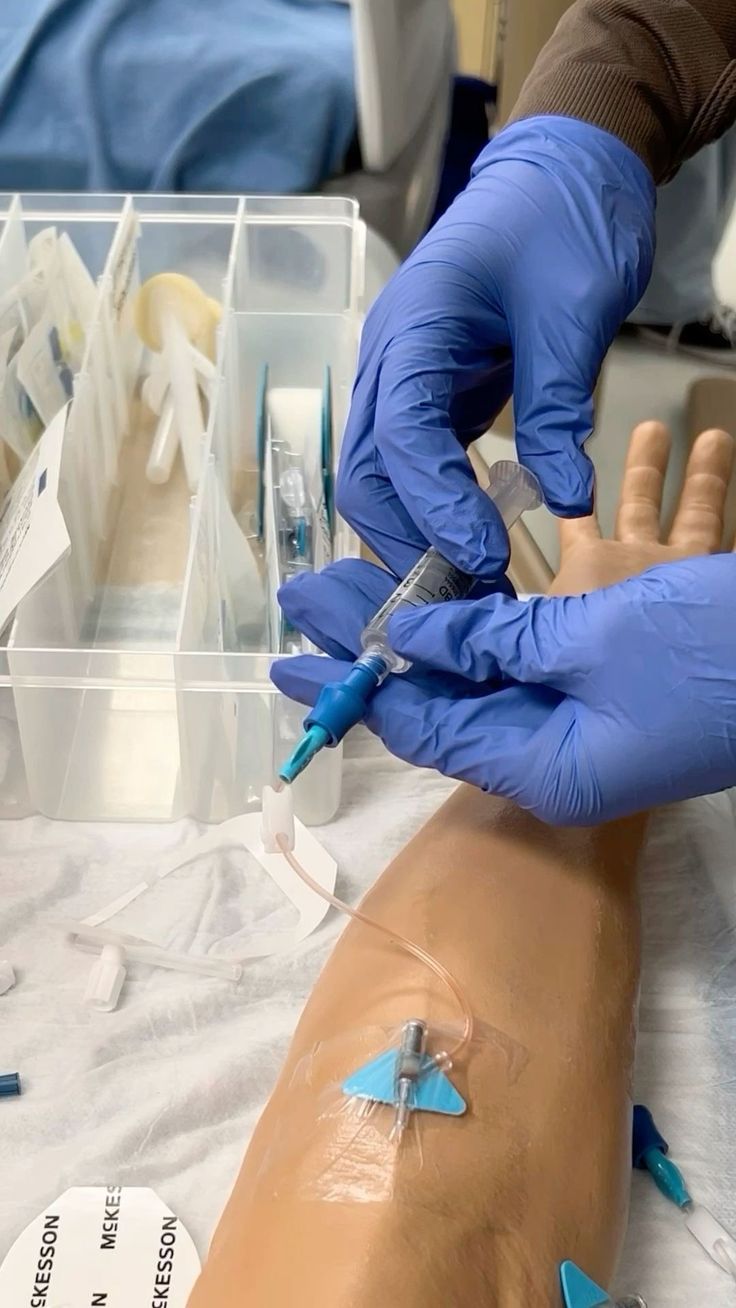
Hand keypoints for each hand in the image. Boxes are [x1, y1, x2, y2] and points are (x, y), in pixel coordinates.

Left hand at [272, 423, 735, 824]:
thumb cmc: (713, 661)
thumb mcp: (598, 642)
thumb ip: (498, 640)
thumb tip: (407, 638)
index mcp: (542, 767)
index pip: (422, 726)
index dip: (352, 686)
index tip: (286, 657)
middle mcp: (553, 752)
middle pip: (442, 692)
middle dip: (377, 637)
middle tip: (311, 592)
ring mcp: (583, 713)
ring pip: (484, 662)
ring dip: (431, 613)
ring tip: (366, 570)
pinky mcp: (609, 675)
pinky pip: (540, 640)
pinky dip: (504, 604)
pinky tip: (463, 579)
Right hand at [336, 116, 653, 579]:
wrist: (562, 172)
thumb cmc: (564, 219)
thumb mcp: (573, 310)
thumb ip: (556, 405)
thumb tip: (561, 496)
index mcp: (414, 326)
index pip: (402, 436)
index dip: (436, 505)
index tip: (484, 555)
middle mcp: (389, 357)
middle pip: (368, 472)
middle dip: (411, 538)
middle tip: (473, 591)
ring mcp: (401, 377)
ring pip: (382, 478)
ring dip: (419, 534)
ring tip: (476, 580)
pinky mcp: (426, 393)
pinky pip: (413, 465)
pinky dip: (436, 509)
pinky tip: (474, 540)